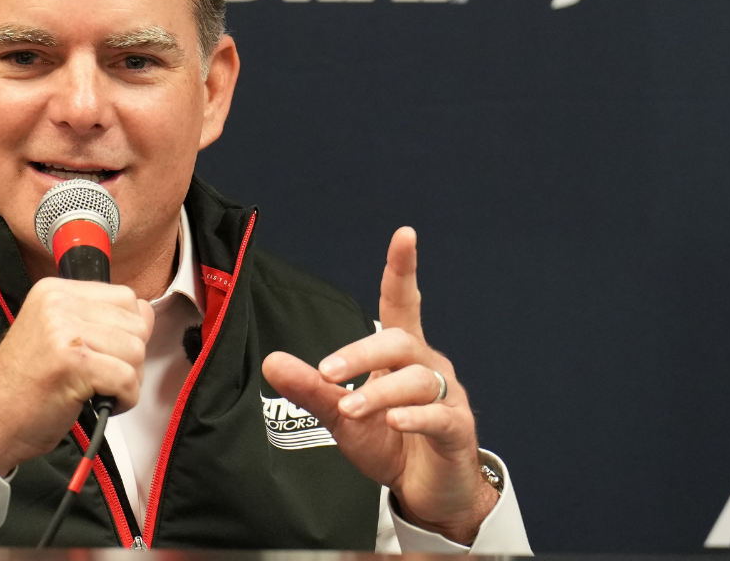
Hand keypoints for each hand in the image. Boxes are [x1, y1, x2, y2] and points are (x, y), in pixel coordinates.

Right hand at [0, 276, 153, 474]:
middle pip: (136, 323)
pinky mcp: (74, 363)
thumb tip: (147, 313)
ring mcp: (65, 331)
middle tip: (99, 375)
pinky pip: (128, 379)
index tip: (105, 352)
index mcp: (55, 291)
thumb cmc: (24, 386)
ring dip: (127, 380)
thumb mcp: (58, 335)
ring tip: (97, 388)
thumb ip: (100, 319)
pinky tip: (99, 402)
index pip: (125, 297)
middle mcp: (58, 304)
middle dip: (129, 357)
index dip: (126, 331)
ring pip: (136, 351)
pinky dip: (124, 399)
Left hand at [262, 227, 497, 544]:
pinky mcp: (458, 431)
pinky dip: (415, 416)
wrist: (427, 493)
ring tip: (349, 408)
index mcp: (403, 356)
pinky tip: (395, 420)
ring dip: (379, 392)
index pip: (404, 304)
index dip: (402, 270)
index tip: (405, 235)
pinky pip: (439, 416)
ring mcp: (448, 398)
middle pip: (400, 342)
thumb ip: (313, 389)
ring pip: (417, 380)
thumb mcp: (344, 415)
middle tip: (327, 371)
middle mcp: (430, 368)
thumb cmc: (390, 444)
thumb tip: (271, 361)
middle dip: (361, 353)